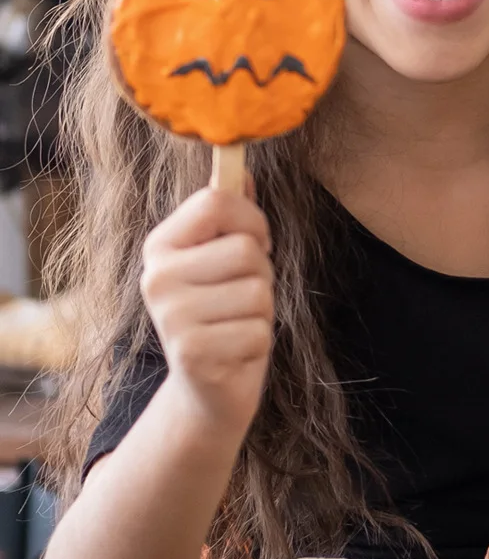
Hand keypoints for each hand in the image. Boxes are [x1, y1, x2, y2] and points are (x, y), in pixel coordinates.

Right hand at [140, 185, 274, 441]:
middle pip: (246, 248)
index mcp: (160, 247)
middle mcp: (156, 280)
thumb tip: (242, 171)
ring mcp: (170, 319)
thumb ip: (232, 215)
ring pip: (258, 290)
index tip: (254, 241)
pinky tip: (235, 351)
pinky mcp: (192, 354)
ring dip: (262, 309)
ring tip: (236, 323)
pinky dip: (258, 342)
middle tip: (240, 295)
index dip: (251, 218)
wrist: (208, 388)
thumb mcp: (224, 257)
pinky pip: (259, 329)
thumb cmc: (224, 310)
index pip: (215, 200)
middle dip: (262, 271)